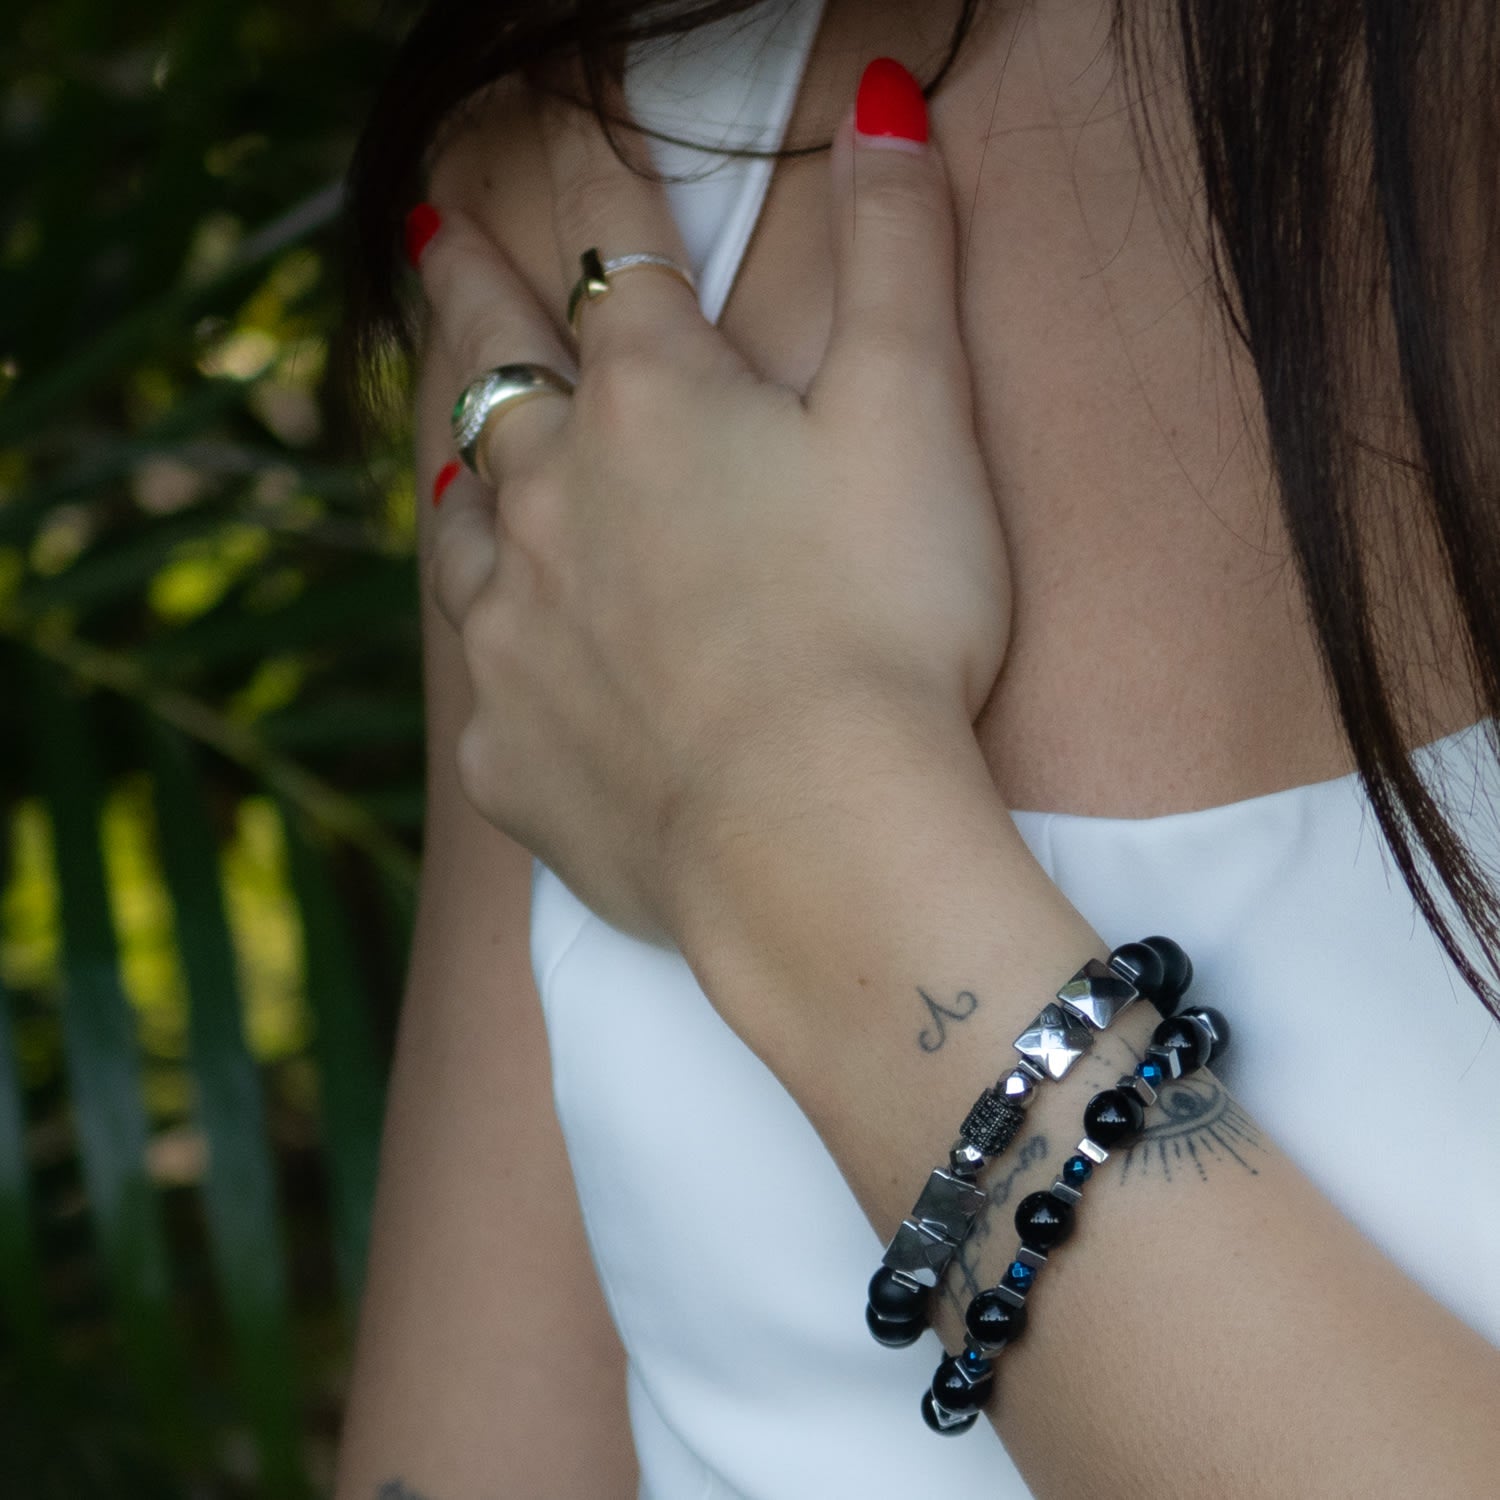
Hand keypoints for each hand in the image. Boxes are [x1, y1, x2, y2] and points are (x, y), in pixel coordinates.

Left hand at [417, 60, 1009, 940]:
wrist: (814, 835)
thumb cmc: (885, 620)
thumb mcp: (916, 411)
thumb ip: (899, 251)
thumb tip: (877, 100)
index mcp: (652, 403)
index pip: (604, 259)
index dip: (587, 188)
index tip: (549, 127)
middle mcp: (549, 498)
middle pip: (491, 370)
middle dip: (467, 291)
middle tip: (435, 240)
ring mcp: (511, 630)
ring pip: (454, 526)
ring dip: (456, 476)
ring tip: (451, 459)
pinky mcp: (508, 751)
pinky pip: (485, 687)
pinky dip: (500, 658)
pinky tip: (515, 671)